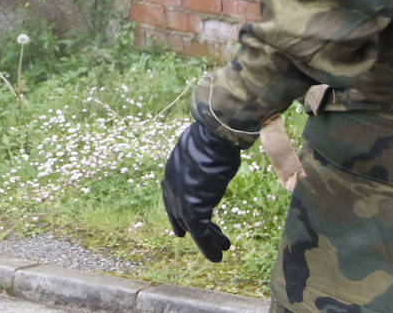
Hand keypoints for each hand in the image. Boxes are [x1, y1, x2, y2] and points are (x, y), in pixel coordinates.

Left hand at [162, 121, 241, 261]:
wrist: (213, 137)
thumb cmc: (213, 138)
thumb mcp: (203, 150)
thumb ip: (203, 161)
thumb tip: (214, 154)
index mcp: (172, 170)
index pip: (171, 197)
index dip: (177, 213)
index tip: (180, 228)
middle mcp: (172, 187)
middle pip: (180, 214)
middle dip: (190, 228)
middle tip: (196, 239)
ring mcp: (181, 200)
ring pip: (193, 227)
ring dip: (209, 240)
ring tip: (222, 248)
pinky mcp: (193, 210)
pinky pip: (201, 234)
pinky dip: (209, 246)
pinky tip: (218, 255)